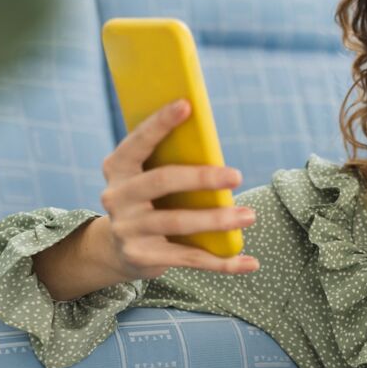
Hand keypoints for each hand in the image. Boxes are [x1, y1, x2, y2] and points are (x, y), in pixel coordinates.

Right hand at [98, 99, 259, 279]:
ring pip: (179, 222)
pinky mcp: (143, 257)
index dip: (160, 123)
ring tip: (249, 215)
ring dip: (218, 220)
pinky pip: (190, 258)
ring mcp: (128, 229)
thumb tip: (213, 148)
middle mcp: (116, 197)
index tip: (187, 104)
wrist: (116, 249)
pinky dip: (223, 263)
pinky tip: (250, 262)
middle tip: (237, 175)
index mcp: (117, 167)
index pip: (138, 141)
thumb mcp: (148, 177)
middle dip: (202, 177)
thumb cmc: (148, 200)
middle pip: (162, 181)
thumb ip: (169, 162)